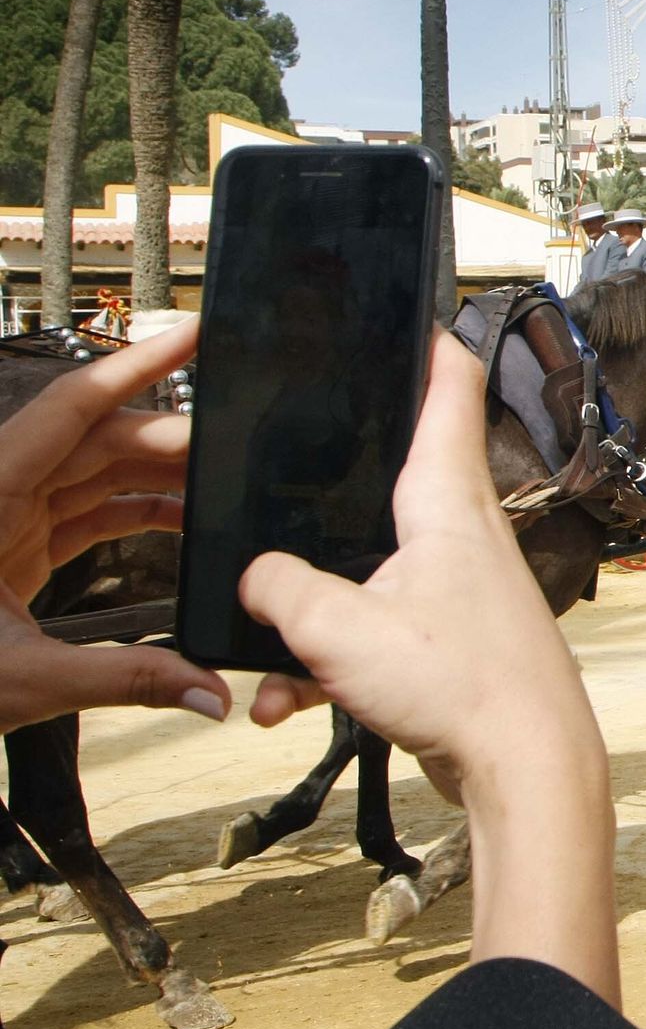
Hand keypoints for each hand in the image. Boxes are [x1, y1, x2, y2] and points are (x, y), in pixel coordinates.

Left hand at [0, 318, 230, 731]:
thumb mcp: (23, 681)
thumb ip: (125, 680)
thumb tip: (211, 694)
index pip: (71, 408)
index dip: (135, 365)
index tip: (191, 333)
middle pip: (98, 440)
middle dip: (170, 436)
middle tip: (239, 442)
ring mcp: (6, 517)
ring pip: (95, 471)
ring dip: (159, 473)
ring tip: (222, 480)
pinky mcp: (15, 546)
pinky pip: (87, 509)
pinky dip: (136, 510)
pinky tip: (183, 519)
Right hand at [239, 331, 618, 999]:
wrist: (528, 769)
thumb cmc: (464, 687)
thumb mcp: (339, 630)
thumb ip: (281, 591)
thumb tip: (256, 578)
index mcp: (446, 498)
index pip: (447, 385)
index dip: (424, 338)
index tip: (400, 308)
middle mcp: (461, 530)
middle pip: (393, 472)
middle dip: (331, 480)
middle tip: (289, 469)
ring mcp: (460, 584)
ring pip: (369, 567)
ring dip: (315, 612)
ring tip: (281, 667)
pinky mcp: (454, 637)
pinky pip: (377, 628)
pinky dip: (334, 659)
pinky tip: (295, 703)